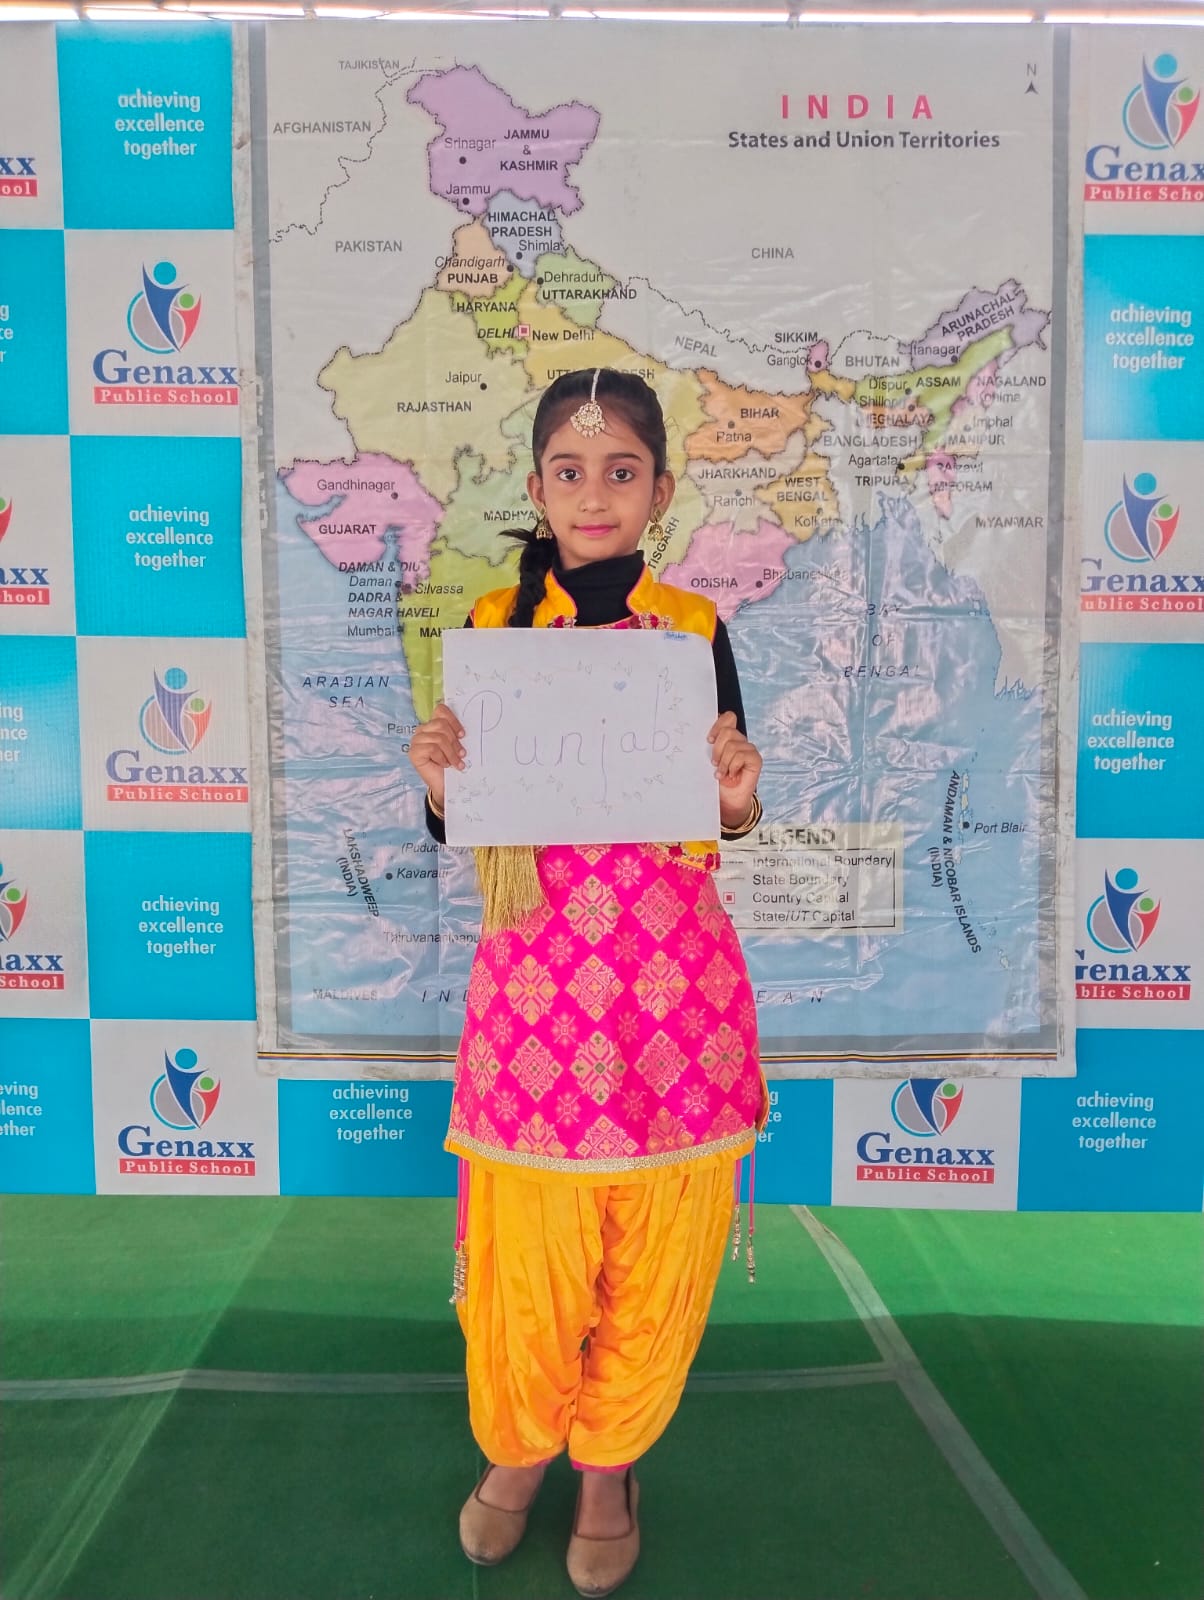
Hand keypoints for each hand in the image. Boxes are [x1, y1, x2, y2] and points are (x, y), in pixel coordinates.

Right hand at [408, 703, 464, 809]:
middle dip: (454, 741)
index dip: (453, 721)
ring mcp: (416, 741)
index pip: (440, 710)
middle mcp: (422, 730)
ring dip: (451, 753)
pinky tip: (444, 764)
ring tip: (456, 762)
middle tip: (462, 753)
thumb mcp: (456, 745)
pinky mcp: (413, 753)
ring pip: (438, 738)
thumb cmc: (452, 763)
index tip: (463, 735)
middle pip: (441, 724)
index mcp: (433, 725)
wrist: (446, 785)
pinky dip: (442, 758)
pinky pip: (432, 748)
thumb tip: (465, 725)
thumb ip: (456, 733)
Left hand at [707, 712, 761, 827]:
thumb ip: (708, 746)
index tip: (708, 740)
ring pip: (732, 745)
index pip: (728, 717)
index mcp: (727, 737)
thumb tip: (700, 735)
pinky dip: (733, 766)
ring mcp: (748, 749)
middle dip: (717, 748)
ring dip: (723, 762)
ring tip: (721, 773)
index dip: (718, 724)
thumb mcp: (707, 760)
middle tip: (713, 763)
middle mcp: (739, 740)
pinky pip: (742, 755)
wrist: (726, 800)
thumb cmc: (715, 780)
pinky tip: (731, 774)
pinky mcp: (755, 759)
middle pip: (728, 730)